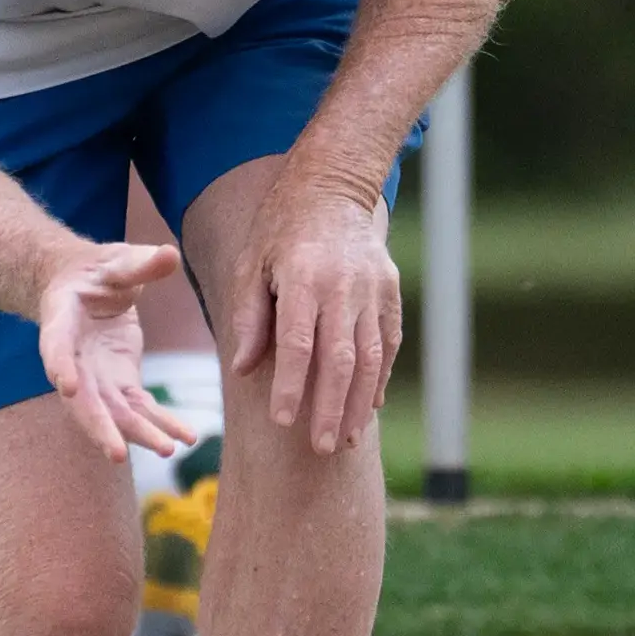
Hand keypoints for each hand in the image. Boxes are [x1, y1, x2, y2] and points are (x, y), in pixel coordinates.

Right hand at [37, 241, 196, 463]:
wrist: (87, 288)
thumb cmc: (97, 270)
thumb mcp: (117, 259)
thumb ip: (140, 263)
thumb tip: (171, 255)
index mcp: (62, 320)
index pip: (56, 347)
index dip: (59, 365)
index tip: (67, 386)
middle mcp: (73, 359)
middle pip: (82, 399)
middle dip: (99, 426)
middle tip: (117, 453)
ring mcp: (96, 377)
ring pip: (113, 413)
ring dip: (138, 433)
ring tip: (167, 449)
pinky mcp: (120, 384)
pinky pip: (139, 410)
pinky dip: (160, 424)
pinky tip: (185, 438)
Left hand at [229, 181, 400, 454]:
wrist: (332, 188)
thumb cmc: (280, 230)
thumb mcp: (251, 265)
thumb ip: (250, 318)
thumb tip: (244, 369)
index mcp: (303, 278)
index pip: (298, 343)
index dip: (291, 385)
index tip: (282, 421)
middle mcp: (342, 285)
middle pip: (340, 357)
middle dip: (331, 407)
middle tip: (321, 447)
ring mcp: (372, 288)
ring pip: (370, 355)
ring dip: (359, 401)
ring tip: (346, 438)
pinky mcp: (390, 290)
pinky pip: (389, 341)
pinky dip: (381, 376)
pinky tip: (369, 405)